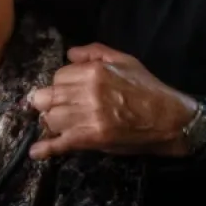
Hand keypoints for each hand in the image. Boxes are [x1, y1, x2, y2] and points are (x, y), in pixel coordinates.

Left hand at [28, 43, 196, 159]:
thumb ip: (93, 53)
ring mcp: (87, 118)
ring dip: (52, 122)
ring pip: (50, 119)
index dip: (61, 84)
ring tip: (61, 124)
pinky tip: (36, 152)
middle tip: (58, 107)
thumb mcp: (122, 60)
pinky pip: (61, 143)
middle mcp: (86, 93)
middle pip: (48, 97)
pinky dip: (46, 148)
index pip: (58, 76)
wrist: (169, 119)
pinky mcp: (91, 139)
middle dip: (50, 102)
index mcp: (93, 72)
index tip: (68, 91)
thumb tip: (68, 54)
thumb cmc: (147, 87)